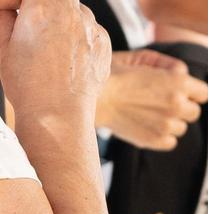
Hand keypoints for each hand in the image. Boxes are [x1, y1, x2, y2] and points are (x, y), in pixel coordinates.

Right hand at [0, 0, 110, 122]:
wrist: (59, 115)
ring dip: (57, 20)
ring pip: (72, 12)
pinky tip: (62, 57)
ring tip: (44, 46)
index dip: (12, 1)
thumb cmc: (32, 85)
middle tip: (24, 25)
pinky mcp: (105, 46)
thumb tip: (10, 8)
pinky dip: (75, 37)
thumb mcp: (3, 43)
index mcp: (46, 8)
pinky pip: (87, 31)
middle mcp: (76, 15)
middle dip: (37, 7)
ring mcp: (94, 31)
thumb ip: (6, 14)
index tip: (7, 10)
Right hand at [97, 49, 207, 149]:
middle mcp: (177, 105)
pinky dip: (161, 136)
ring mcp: (167, 125)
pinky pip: (170, 142)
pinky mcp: (155, 140)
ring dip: (169, 122)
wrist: (88, 95)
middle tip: (159, 102)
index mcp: (178, 82)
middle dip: (181, 107)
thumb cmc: (111, 72)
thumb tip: (183, 74)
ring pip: (181, 128)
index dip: (192, 92)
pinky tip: (145, 125)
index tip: (180, 92)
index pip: (204, 93)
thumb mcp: (140, 57)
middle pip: (194, 112)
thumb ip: (168, 65)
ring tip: (146, 113)